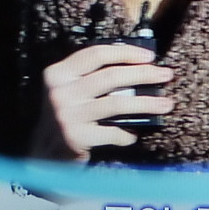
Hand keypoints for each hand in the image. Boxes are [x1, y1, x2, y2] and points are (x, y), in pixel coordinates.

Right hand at [28, 44, 173, 160]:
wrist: (42, 157)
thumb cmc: (66, 117)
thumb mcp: (71, 91)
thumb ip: (93, 78)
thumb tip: (138, 66)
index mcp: (58, 73)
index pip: (96, 54)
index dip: (126, 52)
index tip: (150, 56)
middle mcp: (60, 92)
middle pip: (111, 76)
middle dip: (144, 74)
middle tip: (166, 75)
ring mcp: (67, 115)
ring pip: (117, 103)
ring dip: (146, 103)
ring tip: (166, 103)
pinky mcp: (75, 137)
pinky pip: (111, 132)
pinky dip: (126, 134)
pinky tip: (132, 136)